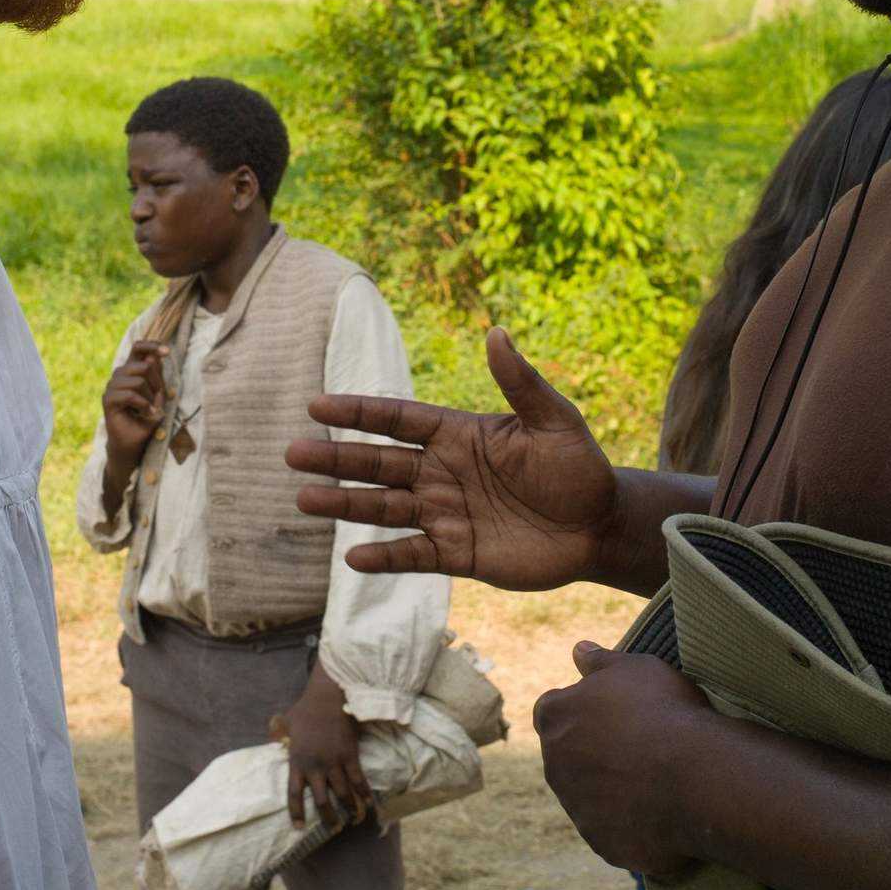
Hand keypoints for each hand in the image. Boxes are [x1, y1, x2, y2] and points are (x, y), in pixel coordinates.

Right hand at [101, 340, 168, 464]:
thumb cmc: (147, 418)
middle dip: (158, 383)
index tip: (167, 351)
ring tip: (152, 409)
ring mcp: (112, 386)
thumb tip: (153, 356)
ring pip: (139, 381)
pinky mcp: (108, 400)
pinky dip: (144, 405)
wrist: (133, 442)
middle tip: (160, 399)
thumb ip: (156, 376)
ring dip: (151, 396)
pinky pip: (130, 395)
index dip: (152, 345)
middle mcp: (119, 375)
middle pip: (143, 365)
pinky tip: (148, 413)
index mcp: (131, 370)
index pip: (138, 348)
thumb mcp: (157, 395)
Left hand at [276, 664, 372, 829]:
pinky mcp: (350, 755)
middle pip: (321, 801)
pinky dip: (364, 793)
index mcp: (297, 762)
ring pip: (342, 794)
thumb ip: (277, 735)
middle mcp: (315, 767)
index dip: (296, 813)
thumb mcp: (285, 723)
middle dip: (328, 818)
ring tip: (353, 819)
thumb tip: (271, 740)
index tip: (298, 827)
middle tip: (332, 828)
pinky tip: (368, 803)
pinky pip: (358, 780)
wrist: (328, 697)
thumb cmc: (306, 709)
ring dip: (349, 809)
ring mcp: (334, 762)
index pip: (294, 794)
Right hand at [286, 327, 617, 589]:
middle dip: (337, 458)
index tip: (317, 405)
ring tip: (305, 499)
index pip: (398, 419)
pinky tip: (353, 557)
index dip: (360, 412)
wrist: (598, 525)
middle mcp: (442, 472)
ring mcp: (446, 513)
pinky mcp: (457, 553)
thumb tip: (496, 332)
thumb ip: (520, 383)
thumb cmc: (578, 466)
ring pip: (385, 508)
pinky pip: (413, 554)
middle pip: (379, 463)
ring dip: (346, 504)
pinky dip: (384, 557)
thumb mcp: (554, 421)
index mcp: (458, 434)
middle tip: (292, 453)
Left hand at [534, 642, 716, 879]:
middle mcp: (554, 765)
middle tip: (641, 745)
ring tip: (659, 779)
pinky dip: (632, 823)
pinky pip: (614, 831)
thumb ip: (601, 662)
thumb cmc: (665, 712)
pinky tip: (664, 811)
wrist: (696, 777)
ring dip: (612, 788)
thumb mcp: (636, 668)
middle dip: (595, 751)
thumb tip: (578, 650)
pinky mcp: (602, 844)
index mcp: (555, 718)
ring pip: (589, 796)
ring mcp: (577, 809)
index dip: (585, 710)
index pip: (554, 710)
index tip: (615, 712)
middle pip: (568, 756)